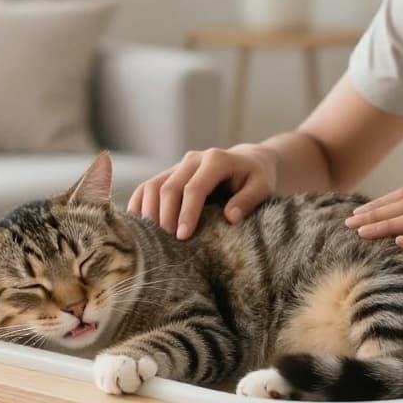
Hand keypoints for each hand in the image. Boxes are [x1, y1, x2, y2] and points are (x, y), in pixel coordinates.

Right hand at [128, 145, 278, 239]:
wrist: (248, 162)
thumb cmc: (257, 178)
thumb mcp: (262, 187)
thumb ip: (248, 200)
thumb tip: (231, 217)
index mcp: (216, 161)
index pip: (194, 188)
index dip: (186, 213)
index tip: (183, 236)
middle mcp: (193, 159)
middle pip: (169, 187)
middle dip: (165, 216)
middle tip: (166, 244)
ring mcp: (178, 165)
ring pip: (153, 186)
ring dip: (149, 212)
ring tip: (152, 239)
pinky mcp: (169, 174)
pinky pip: (146, 187)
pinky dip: (139, 205)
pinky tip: (139, 226)